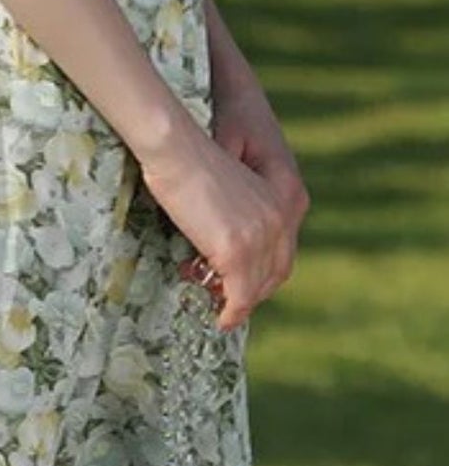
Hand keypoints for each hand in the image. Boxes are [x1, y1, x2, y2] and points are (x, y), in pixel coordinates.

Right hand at [136, 85, 306, 330]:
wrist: (176, 146)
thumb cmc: (192, 154)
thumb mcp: (231, 181)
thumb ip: (243, 206)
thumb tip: (227, 239)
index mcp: (289, 196)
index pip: (284, 248)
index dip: (265, 271)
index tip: (243, 283)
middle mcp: (283, 217)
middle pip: (277, 271)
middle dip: (255, 291)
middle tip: (228, 299)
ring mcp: (262, 235)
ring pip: (258, 286)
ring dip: (240, 303)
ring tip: (218, 308)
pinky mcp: (237, 249)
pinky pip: (240, 295)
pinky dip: (232, 312)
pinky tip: (222, 319)